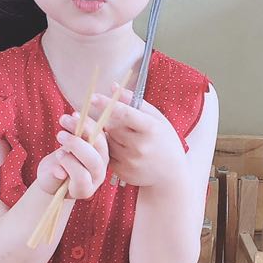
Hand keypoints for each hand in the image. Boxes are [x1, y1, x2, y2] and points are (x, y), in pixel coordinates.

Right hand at [35, 124, 109, 199]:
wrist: (59, 172)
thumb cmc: (51, 179)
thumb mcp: (47, 180)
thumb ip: (52, 177)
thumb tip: (59, 172)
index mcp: (83, 190)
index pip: (82, 178)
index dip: (71, 165)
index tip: (58, 155)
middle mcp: (97, 177)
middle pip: (94, 161)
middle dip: (77, 146)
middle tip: (60, 136)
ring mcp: (102, 161)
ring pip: (99, 144)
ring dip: (83, 129)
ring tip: (64, 120)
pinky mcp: (101, 147)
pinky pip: (99, 133)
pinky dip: (87, 123)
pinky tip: (74, 115)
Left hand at [63, 87, 185, 189]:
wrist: (170, 175)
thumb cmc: (164, 141)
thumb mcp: (157, 118)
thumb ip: (135, 102)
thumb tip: (113, 87)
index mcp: (151, 129)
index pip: (125, 114)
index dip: (107, 104)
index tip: (91, 97)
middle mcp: (140, 146)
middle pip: (112, 127)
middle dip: (104, 120)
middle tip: (97, 115)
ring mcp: (130, 161)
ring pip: (106, 141)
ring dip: (105, 135)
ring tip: (114, 133)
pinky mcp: (122, 172)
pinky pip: (106, 155)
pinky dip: (106, 149)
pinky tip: (116, 147)